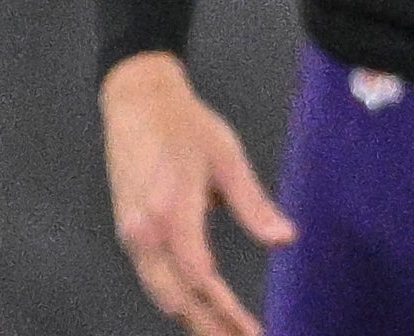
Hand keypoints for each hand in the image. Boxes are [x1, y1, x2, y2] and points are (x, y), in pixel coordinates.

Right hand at [101, 52, 294, 335]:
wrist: (136, 101)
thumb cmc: (185, 126)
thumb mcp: (227, 158)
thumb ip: (254, 204)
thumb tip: (285, 239)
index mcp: (172, 211)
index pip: (201, 278)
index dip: (226, 311)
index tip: (253, 331)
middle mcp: (145, 232)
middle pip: (176, 298)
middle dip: (209, 327)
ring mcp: (131, 235)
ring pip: (161, 293)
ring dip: (193, 319)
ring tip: (226, 334)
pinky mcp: (129, 234)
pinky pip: (153, 278)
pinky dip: (177, 299)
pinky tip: (200, 309)